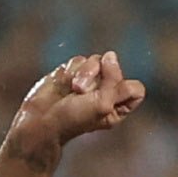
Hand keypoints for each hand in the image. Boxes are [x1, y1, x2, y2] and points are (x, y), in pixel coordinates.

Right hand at [9, 51, 146, 157]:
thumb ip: (114, 80)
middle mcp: (107, 92)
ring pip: (97, 60)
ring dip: (84, 74)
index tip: (108, 96)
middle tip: (84, 94)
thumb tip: (111, 55)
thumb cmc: (73, 119)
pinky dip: (71, 70)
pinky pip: (80, 60)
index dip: (123, 88)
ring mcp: (90, 81)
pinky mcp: (73, 72)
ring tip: (73, 89)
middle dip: (99, 78)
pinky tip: (63, 84)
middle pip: (116, 69)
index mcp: (119, 106)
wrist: (41, 120)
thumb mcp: (102, 104)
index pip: (136, 89)